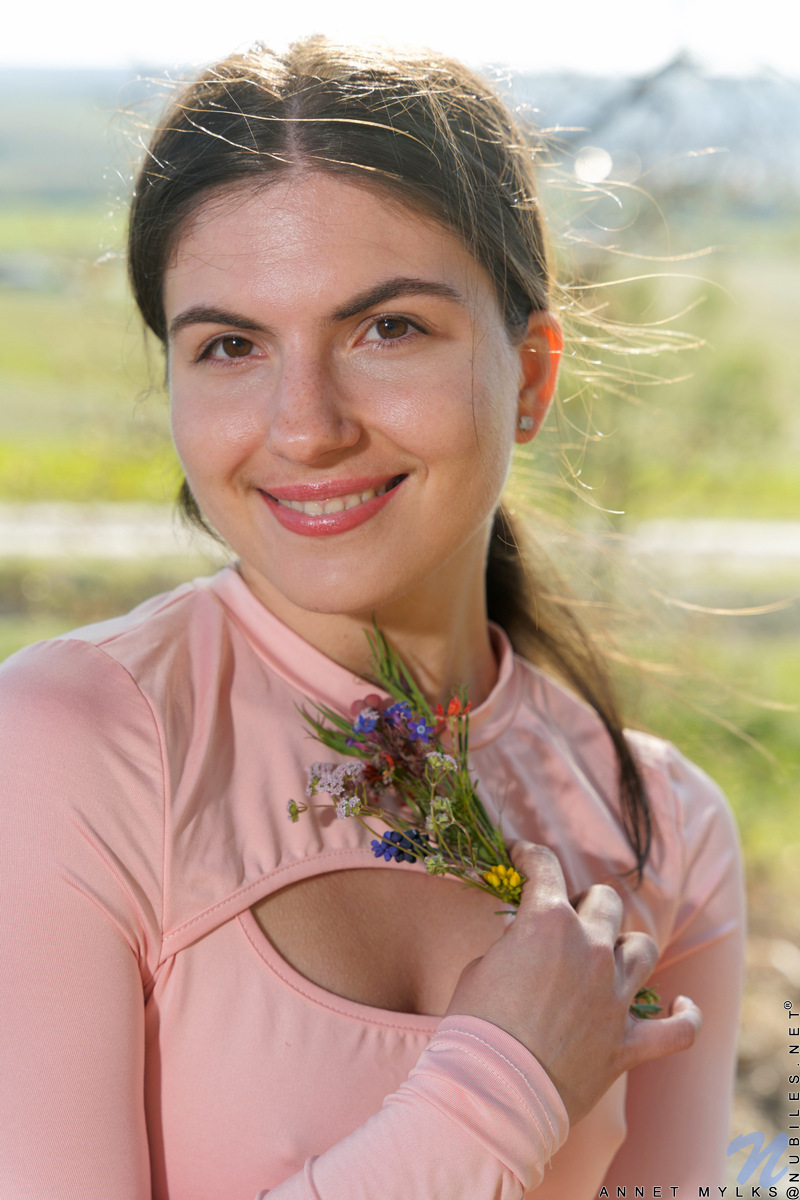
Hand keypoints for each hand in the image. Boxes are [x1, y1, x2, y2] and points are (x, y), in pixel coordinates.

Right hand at [445, 842, 701, 1122]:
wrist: (492, 1090)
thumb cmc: (475, 1026)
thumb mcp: (481, 966)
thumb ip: (513, 945)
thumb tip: (525, 942)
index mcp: (547, 922)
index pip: (544, 866)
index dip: (529, 856)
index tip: (521, 857)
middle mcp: (589, 949)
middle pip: (605, 901)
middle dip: (585, 904)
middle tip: (564, 921)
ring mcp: (615, 995)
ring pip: (642, 948)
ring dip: (625, 947)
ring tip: (609, 957)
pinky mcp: (629, 1042)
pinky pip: (679, 1028)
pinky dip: (684, 1016)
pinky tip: (681, 1006)